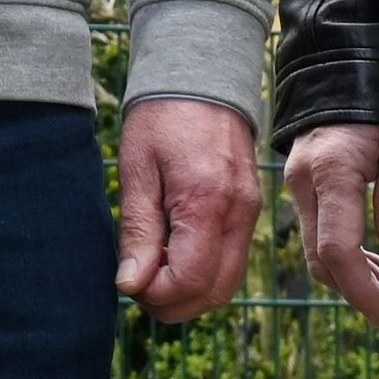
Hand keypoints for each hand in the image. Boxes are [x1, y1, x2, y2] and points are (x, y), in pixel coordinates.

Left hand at [114, 97, 261, 323]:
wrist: (200, 75)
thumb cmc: (161, 117)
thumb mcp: (138, 169)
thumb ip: (138, 230)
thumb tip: (131, 284)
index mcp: (207, 203)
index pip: (190, 282)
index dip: (156, 295)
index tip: (129, 281)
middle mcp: (238, 214)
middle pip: (214, 293)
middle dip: (174, 303)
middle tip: (138, 283)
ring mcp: (249, 212)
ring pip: (227, 283)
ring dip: (190, 292)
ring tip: (153, 269)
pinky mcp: (249, 209)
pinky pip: (232, 261)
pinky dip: (205, 272)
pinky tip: (174, 253)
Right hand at [284, 121, 378, 323]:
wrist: (346, 59)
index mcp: (331, 171)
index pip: (338, 249)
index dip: (362, 290)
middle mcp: (304, 182)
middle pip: (324, 258)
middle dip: (364, 292)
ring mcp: (299, 183)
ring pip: (321, 249)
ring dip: (359, 278)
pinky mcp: (304, 183)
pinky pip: (321, 230)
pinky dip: (349, 255)